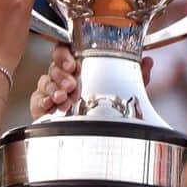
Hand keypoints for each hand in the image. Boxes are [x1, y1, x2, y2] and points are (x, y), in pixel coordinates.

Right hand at [30, 46, 152, 118]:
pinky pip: (37, 99)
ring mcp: (51, 89)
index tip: (72, 64)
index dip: (65, 54)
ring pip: (46, 81)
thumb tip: (148, 62)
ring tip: (65, 97)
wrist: (91, 136)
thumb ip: (137, 76)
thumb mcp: (125, 90)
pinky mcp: (41, 105)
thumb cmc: (102, 107)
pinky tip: (52, 103)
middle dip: (61, 73)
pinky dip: (43, 100)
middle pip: (54, 65)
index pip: (66, 50)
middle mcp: (63, 75)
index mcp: (79, 65)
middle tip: (71, 83)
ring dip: (55, 88)